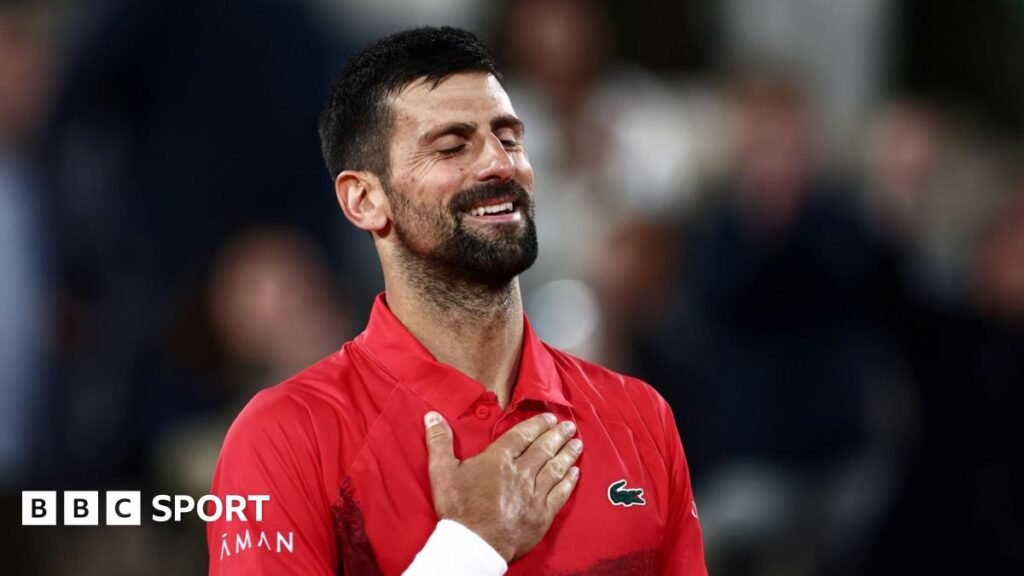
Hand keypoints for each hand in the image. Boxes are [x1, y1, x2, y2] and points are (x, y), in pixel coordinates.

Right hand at [423, 411, 582, 561]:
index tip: (550, 418)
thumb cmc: (458, 509)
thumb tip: (432, 417)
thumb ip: (439, 442)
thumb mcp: (442, 472)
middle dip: (558, 435)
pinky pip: (560, 494)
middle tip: (569, 426)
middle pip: (544, 448)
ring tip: (577, 444)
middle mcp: (521, 473)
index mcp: (499, 459)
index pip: (523, 435)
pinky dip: (569, 482)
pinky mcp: (542, 514)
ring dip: (567, 454)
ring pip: (555, 468)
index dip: (538, 424)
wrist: (473, 545)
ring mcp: (534, 494)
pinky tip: (575, 473)